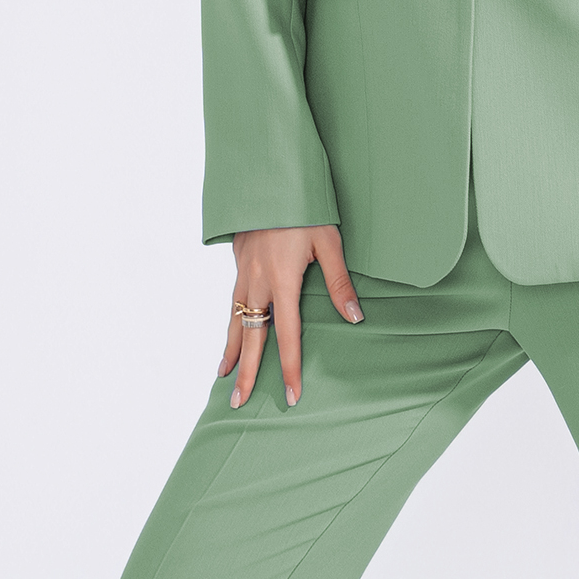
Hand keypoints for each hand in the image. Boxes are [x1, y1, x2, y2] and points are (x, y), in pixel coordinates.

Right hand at [220, 225, 362, 407]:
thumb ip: (340, 282)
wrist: (268, 176)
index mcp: (282, 279)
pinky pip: (232, 302)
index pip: (286, 335)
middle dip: (246, 372)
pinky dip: (229, 325)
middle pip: (251, 337)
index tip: (292, 394)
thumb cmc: (303, 207)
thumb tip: (355, 317)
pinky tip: (231, 335)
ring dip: (231, 351)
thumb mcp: (329, 241)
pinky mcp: (238, 262)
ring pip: (235, 320)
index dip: (290, 367)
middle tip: (239, 402)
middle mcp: (257, 281)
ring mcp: (243, 272)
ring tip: (224, 377)